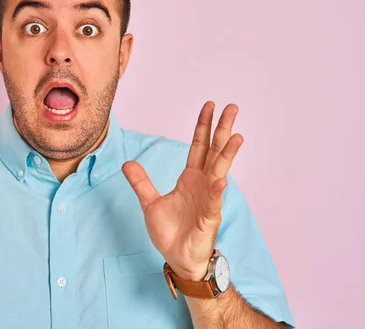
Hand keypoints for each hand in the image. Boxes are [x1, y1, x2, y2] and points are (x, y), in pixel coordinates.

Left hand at [122, 102, 242, 280]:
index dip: (203, 126)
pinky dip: (216, 191)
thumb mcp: (150, 203)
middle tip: (232, 107)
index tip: (209, 106)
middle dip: (222, 130)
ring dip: (227, 154)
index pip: (199, 146)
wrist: (177, 259)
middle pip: (214, 151)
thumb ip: (141, 182)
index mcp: (190, 178)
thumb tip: (127, 163)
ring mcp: (208, 199)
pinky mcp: (209, 218)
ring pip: (220, 172)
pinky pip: (213, 202)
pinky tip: (220, 180)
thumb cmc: (170, 232)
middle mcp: (203, 184)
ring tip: (237, 136)